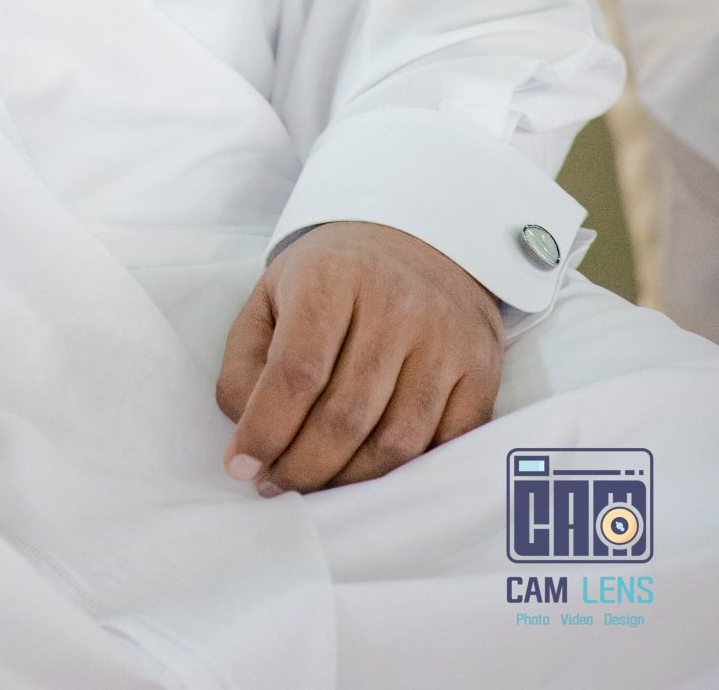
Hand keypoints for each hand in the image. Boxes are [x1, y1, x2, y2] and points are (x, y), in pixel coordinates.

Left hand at [216, 220, 503, 492]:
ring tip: (318, 484)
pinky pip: (447, 446)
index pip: (296, 371)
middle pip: (345, 417)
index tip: (243, 466)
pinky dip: (408, 476)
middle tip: (277, 484)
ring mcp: (444, 337)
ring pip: (396, 443)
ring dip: (350, 482)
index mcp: (332, 276)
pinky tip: (373, 475)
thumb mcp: (272, 296)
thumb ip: (245, 364)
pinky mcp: (481, 368)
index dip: (266, 430)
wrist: (418, 240)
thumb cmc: (333, 280)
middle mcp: (395, 303)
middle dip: (302, 467)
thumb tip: (245, 445)